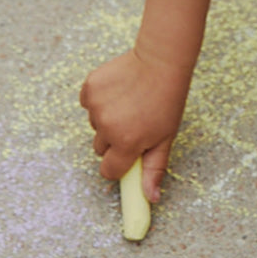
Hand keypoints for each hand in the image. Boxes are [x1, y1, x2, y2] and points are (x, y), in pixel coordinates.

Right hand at [79, 48, 191, 201]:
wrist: (161, 59)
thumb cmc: (168, 98)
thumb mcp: (166, 136)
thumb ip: (154, 168)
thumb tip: (150, 199)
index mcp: (127, 142)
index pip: (109, 171)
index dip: (119, 164)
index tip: (129, 153)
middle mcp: (107, 127)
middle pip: (101, 148)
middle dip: (115, 140)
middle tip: (135, 121)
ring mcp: (96, 106)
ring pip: (95, 125)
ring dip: (108, 118)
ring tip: (131, 101)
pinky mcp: (89, 88)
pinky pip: (88, 103)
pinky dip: (100, 99)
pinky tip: (119, 89)